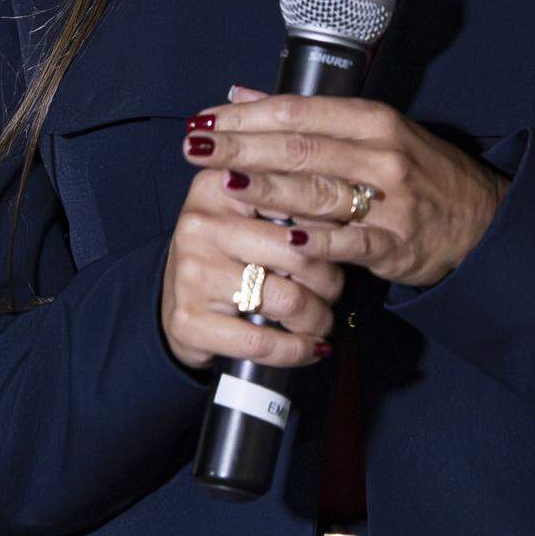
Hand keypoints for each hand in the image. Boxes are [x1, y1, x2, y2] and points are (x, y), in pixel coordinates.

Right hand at [160, 163, 343, 372]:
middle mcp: (201, 223)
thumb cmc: (229, 253)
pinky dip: (295, 351)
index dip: (334, 222)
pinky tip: (310, 349)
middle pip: (299, 252)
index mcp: (221, 184)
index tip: (359, 236)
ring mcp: (191, 272)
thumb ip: (292, 200)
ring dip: (318, 318)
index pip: (294, 197)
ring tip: (323, 320)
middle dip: (331, 279)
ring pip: (287, 299)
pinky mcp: (187, 319)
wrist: (175, 301)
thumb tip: (357, 205)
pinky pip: (261, 341)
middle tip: (336, 290)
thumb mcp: (249, 214)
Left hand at [184, 88, 509, 288]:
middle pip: (301, 148)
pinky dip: (315, 241)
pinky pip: (348, 242)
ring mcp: (390, 200)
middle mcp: (381, 153)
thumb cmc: (416, 170)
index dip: (247, 116)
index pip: (299, 112)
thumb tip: (239, 95)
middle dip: (242, 147)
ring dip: (267, 190)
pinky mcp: (396, 244)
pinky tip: (281, 237)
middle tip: (195, 148)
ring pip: (318, 191)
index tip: (205, 120)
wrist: (480, 218)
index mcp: (372, 120)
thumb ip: (305, 116)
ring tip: (223, 185)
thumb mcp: (371, 131)